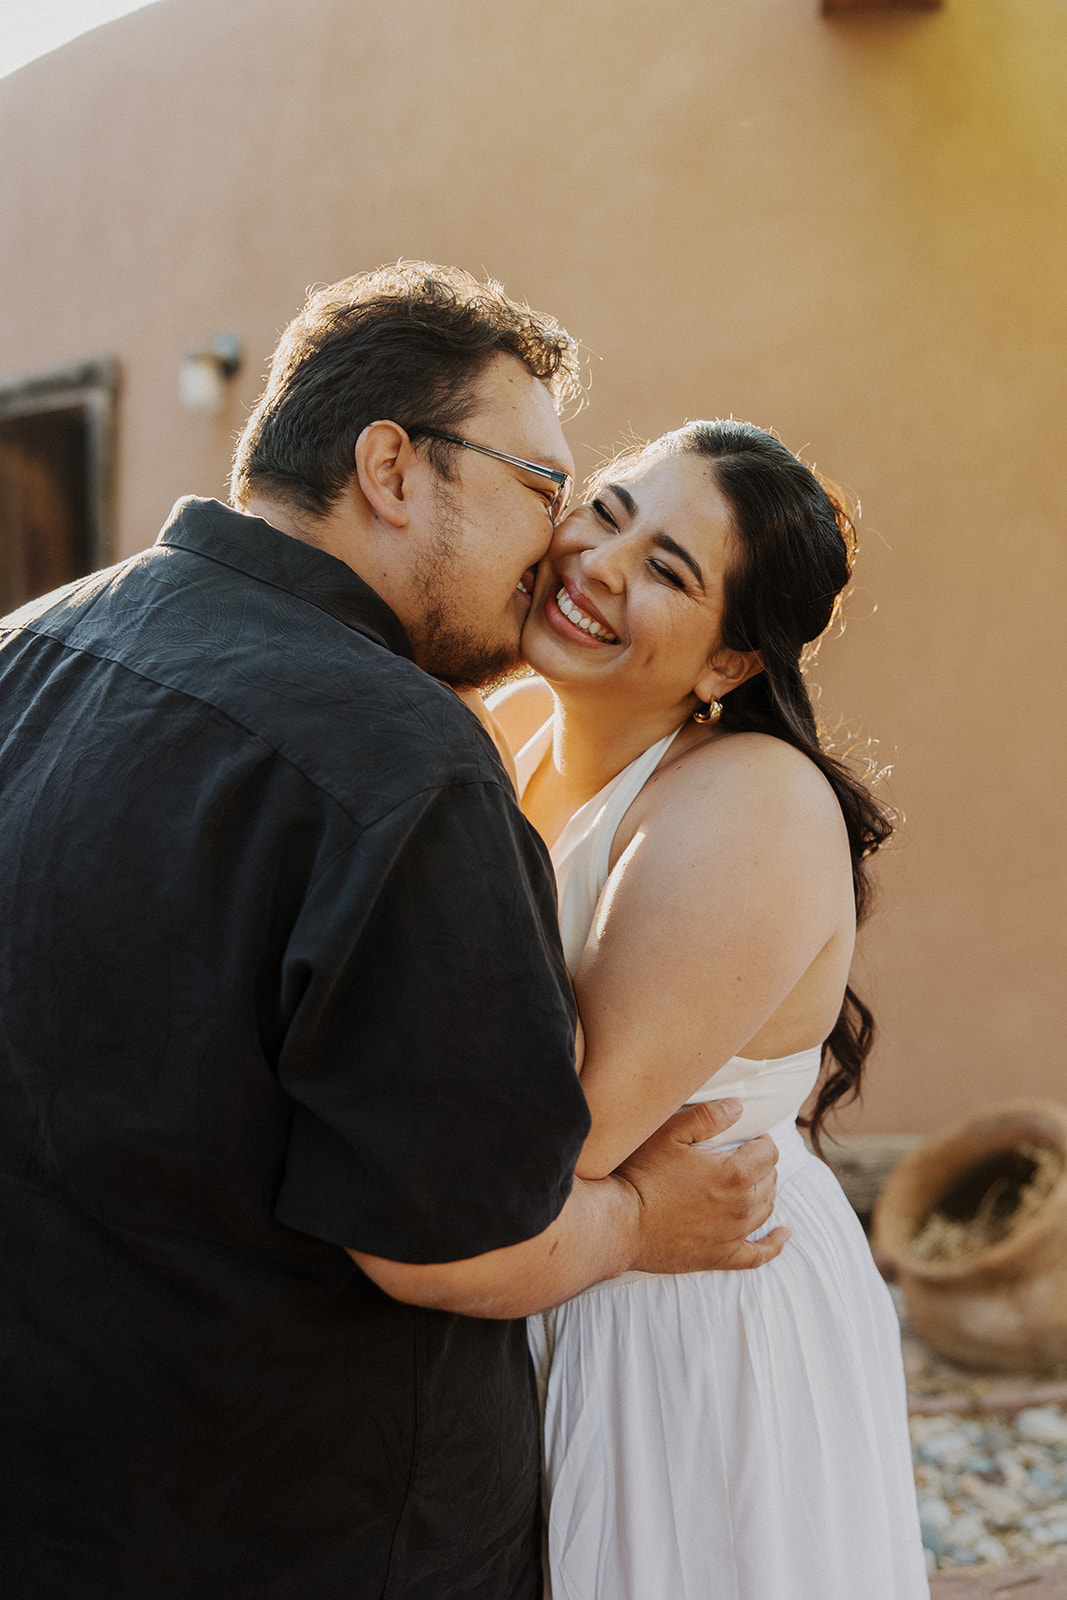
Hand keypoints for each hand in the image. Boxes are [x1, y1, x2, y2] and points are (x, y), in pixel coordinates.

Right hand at [617, 1099, 789, 1273]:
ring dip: (764, 1193)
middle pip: (770, 1180)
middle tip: (743, 1158)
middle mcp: (742, 1205)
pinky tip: (782, 1235)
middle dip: (762, 1166)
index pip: (768, 1153)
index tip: (749, 1138)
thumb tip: (739, 1107)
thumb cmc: (642, 1174)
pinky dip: (774, 1244)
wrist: (619, 1223)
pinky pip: (759, 1254)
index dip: (761, 1142)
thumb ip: (708, 1116)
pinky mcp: (720, 1257)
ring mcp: (733, 1234)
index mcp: (735, 1172)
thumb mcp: (670, 1133)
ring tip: (752, 1183)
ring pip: (766, 1209)